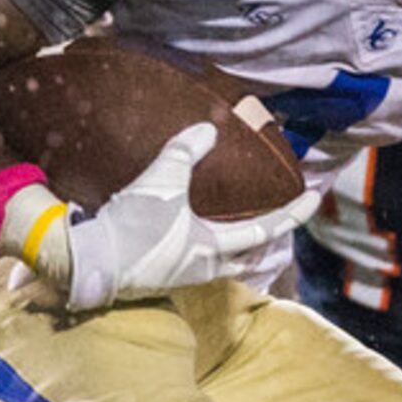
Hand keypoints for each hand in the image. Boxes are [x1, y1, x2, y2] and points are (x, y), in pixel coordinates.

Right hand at [26, 123, 314, 310]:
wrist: (86, 264)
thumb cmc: (130, 228)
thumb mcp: (161, 181)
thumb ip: (186, 152)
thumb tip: (208, 128)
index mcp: (214, 250)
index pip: (267, 231)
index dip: (293, 212)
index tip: (314, 198)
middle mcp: (204, 267)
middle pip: (249, 254)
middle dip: (268, 237)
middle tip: (282, 218)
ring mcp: (181, 273)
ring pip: (224, 258)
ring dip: (238, 242)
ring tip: (243, 222)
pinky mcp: (159, 271)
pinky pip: (196, 256)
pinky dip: (207, 241)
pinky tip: (196, 228)